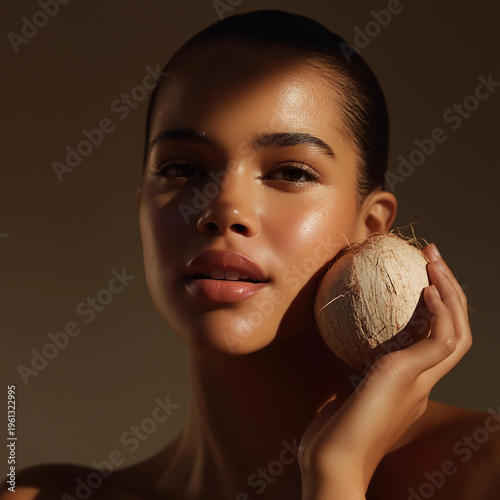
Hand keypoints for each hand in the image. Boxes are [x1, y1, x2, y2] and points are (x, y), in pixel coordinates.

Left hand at [299, 243, 471, 498]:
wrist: (332, 463)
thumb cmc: (331, 435)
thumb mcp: (344, 392)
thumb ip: (351, 370)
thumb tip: (340, 343)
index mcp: (409, 385)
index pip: (432, 341)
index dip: (434, 309)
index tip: (419, 279)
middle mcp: (421, 382)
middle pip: (452, 330)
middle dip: (448, 292)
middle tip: (432, 259)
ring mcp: (420, 381)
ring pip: (456, 331)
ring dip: (450, 293)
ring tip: (435, 262)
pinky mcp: (413, 378)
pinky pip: (440, 340)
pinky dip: (440, 312)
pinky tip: (428, 289)